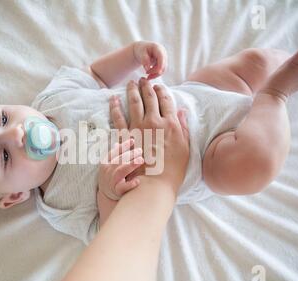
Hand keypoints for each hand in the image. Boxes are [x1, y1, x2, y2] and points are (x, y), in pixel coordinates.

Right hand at [98, 138, 143, 200]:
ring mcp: (111, 180)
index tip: (133, 141)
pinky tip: (137, 180)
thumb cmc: (112, 175)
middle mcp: (107, 170)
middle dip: (130, 155)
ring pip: (120, 172)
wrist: (106, 194)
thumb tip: (124, 140)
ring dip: (130, 165)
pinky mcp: (116, 190)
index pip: (114, 152)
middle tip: (140, 151)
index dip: (123, 146)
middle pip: (118, 160)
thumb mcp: (111, 163)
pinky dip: (129, 184)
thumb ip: (117, 153)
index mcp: (106, 162)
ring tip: (140, 160)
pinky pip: (122, 187)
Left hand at [109, 78, 189, 193]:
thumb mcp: (185, 148)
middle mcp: (154, 122)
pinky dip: (114, 106)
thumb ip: (183, 128)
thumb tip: (182, 111)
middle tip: (143, 79)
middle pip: (150, 98)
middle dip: (147, 86)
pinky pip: (118, 117)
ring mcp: (138, 128)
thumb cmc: (173, 170)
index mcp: (171, 124)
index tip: (159, 85)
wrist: (154, 184)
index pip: (166, 100)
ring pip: (134, 102)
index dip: (162, 90)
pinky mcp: (125, 136)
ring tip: (131, 82)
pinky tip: (113, 98)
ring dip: (132, 90)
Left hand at [133, 41, 167, 79]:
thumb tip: (148, 68)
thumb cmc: (140, 50)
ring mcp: (164, 58)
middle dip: (155, 72)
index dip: (160, 65)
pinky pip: (161, 71)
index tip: (157, 72)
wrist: (141, 50)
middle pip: (163, 65)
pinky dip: (155, 74)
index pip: (161, 57)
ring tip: (147, 77)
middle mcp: (163, 52)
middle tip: (147, 76)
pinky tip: (149, 76)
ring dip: (155, 74)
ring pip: (163, 69)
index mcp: (158, 48)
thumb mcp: (140, 53)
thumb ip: (144, 59)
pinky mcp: (163, 63)